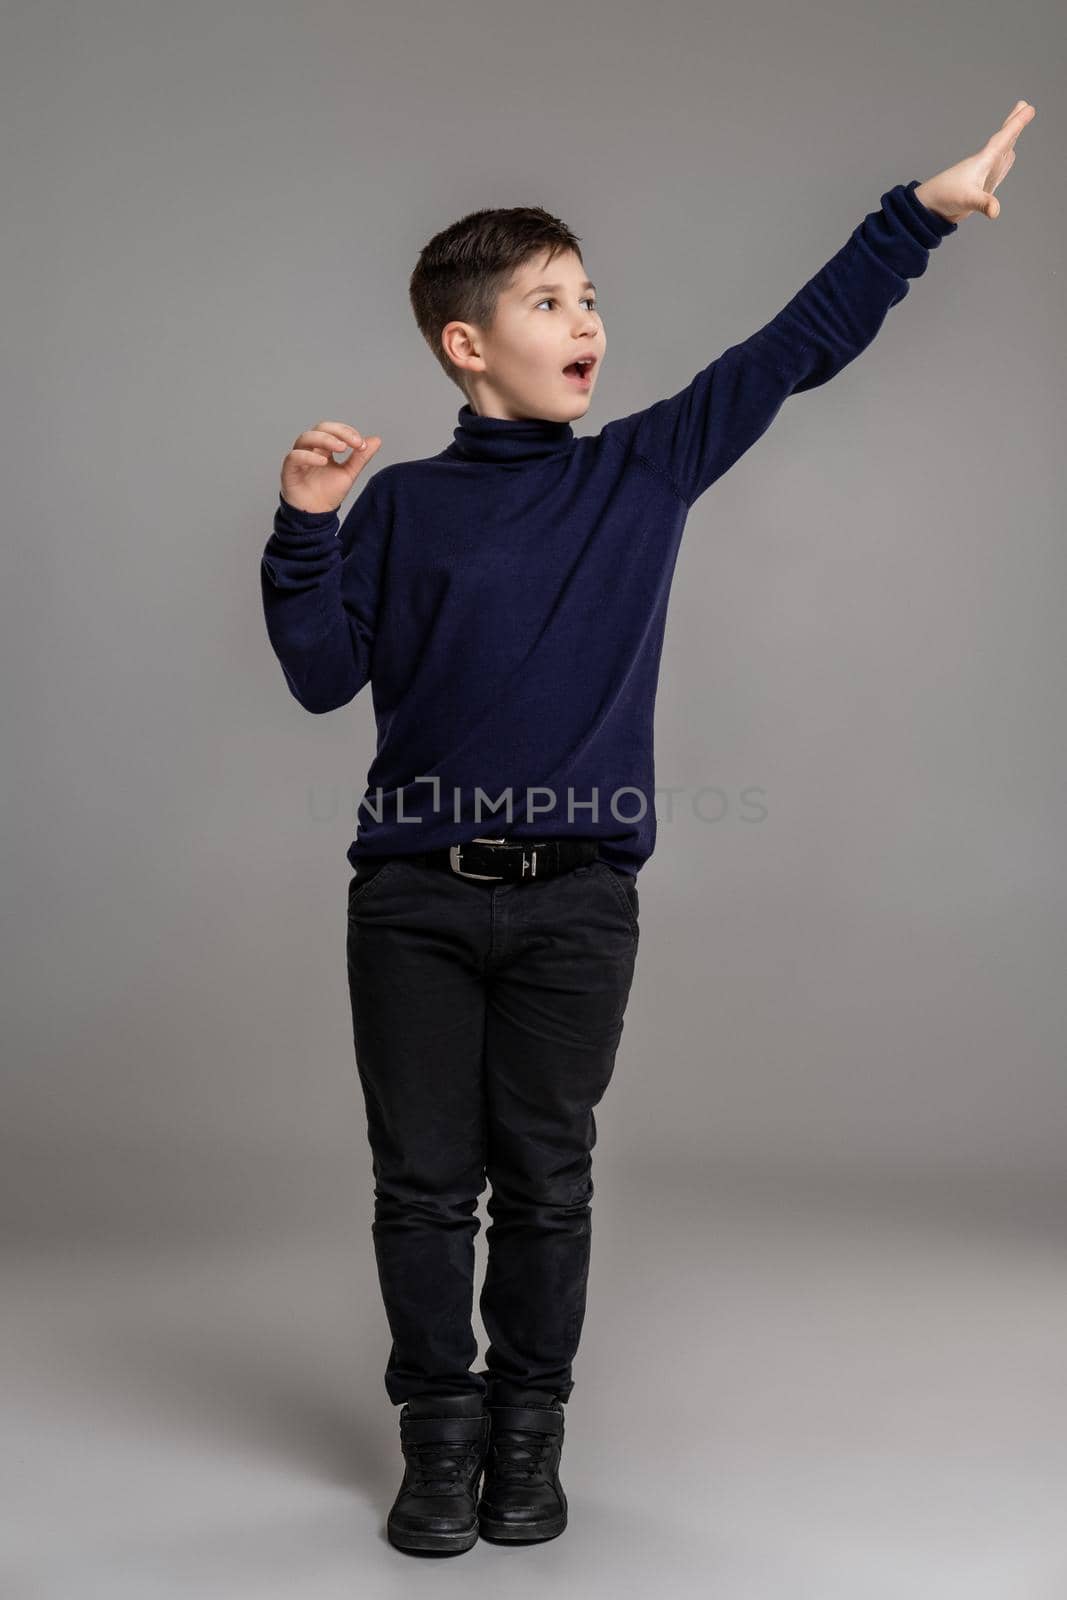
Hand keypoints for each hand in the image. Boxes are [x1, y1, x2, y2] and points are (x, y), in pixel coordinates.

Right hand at [280, 419, 382, 514]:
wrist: (316, 514)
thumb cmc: (329, 493)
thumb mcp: (349, 473)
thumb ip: (360, 457)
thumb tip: (376, 440)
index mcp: (324, 448)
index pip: (333, 429)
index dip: (347, 432)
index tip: (361, 444)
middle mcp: (310, 449)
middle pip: (320, 428)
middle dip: (339, 432)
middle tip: (354, 443)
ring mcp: (299, 458)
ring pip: (306, 438)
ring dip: (325, 439)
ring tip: (341, 448)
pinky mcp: (289, 471)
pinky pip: (294, 457)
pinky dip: (308, 456)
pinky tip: (323, 461)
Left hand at [914, 100, 1034, 222]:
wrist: (930, 207)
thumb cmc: (945, 198)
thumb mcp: (967, 200)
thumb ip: (983, 203)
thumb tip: (995, 211)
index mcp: (983, 161)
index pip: (1003, 138)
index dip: (1017, 123)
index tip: (1029, 107)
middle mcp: (984, 164)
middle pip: (1003, 139)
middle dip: (1015, 123)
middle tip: (1025, 105)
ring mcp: (983, 174)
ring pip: (1002, 151)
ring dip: (1012, 138)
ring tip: (1018, 126)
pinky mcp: (981, 185)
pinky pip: (999, 167)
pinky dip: (1007, 159)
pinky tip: (1009, 156)